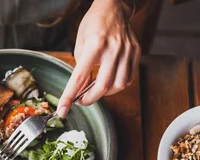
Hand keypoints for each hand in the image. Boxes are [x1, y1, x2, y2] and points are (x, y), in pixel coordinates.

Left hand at [57, 0, 139, 116]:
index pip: (79, 78)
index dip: (70, 96)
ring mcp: (127, 51)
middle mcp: (113, 48)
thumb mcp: (80, 45)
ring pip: (118, 85)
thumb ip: (81, 69)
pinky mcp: (136, 53)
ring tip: (96, 88)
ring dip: (105, 93)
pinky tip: (110, 81)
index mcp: (95, 45)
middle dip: (90, 99)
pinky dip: (118, 85)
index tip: (63, 110)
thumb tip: (82, 91)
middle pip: (102, 86)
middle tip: (82, 100)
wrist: (114, 8)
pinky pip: (129, 78)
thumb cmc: (93, 25)